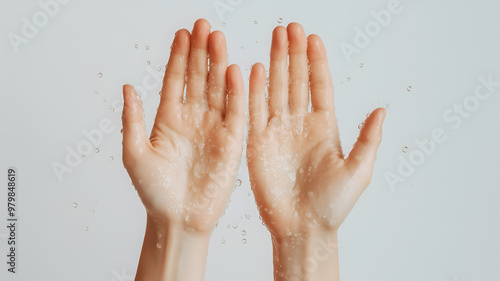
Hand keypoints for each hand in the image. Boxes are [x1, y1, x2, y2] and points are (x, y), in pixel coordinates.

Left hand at [122, 19, 244, 280]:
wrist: (178, 219)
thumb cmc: (154, 192)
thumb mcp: (135, 153)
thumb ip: (133, 119)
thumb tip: (127, 86)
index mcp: (169, 119)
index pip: (175, 80)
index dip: (179, 56)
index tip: (183, 33)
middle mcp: (193, 118)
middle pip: (198, 78)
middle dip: (201, 51)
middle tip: (204, 25)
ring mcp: (214, 128)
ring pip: (217, 89)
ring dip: (218, 64)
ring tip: (218, 38)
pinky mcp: (232, 142)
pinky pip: (235, 112)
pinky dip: (236, 92)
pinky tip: (234, 70)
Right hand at [247, 23, 385, 279]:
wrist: (303, 228)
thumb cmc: (333, 205)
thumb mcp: (358, 171)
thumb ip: (368, 139)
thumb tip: (382, 109)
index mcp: (325, 128)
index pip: (320, 87)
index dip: (316, 62)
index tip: (312, 38)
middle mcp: (301, 125)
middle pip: (296, 81)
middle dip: (293, 54)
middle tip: (289, 27)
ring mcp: (278, 132)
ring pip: (276, 90)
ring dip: (275, 64)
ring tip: (274, 39)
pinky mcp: (258, 144)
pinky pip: (255, 112)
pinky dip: (254, 91)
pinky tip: (253, 70)